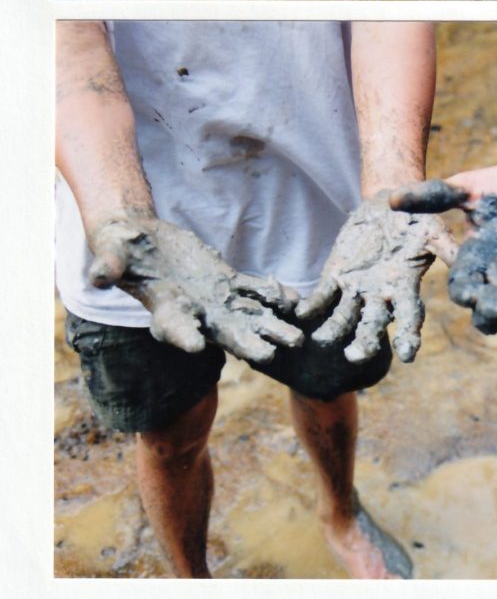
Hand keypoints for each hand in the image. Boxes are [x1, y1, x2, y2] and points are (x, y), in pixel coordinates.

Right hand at [87, 214, 302, 362]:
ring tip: (298, 339)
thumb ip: (107, 267)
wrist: (139, 242)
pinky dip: (272, 295)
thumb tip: (96, 277)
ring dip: (271, 327)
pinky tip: (294, 301)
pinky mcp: (227, 281)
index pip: (175, 328)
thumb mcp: (111, 255)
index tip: (196, 346)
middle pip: (222, 332)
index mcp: (165, 310)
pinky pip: (253, 291)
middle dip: (247, 344)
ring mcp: (213, 298)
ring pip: (247, 317)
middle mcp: (194, 312)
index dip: (184, 336)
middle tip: (270, 357)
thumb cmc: (120, 251)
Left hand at [296, 191, 455, 363]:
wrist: (387, 203)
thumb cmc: (417, 217)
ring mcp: (356, 289)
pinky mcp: (335, 277)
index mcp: (405, 289)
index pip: (409, 318)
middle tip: (356, 355)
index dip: (408, 336)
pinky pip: (321, 296)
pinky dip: (311, 306)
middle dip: (365, 342)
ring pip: (344, 317)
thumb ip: (447, 250)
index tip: (407, 355)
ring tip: (323, 340)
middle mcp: (380, 296)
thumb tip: (467, 269)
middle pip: (373, 325)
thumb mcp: (434, 230)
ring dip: (334, 330)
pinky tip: (300, 313)